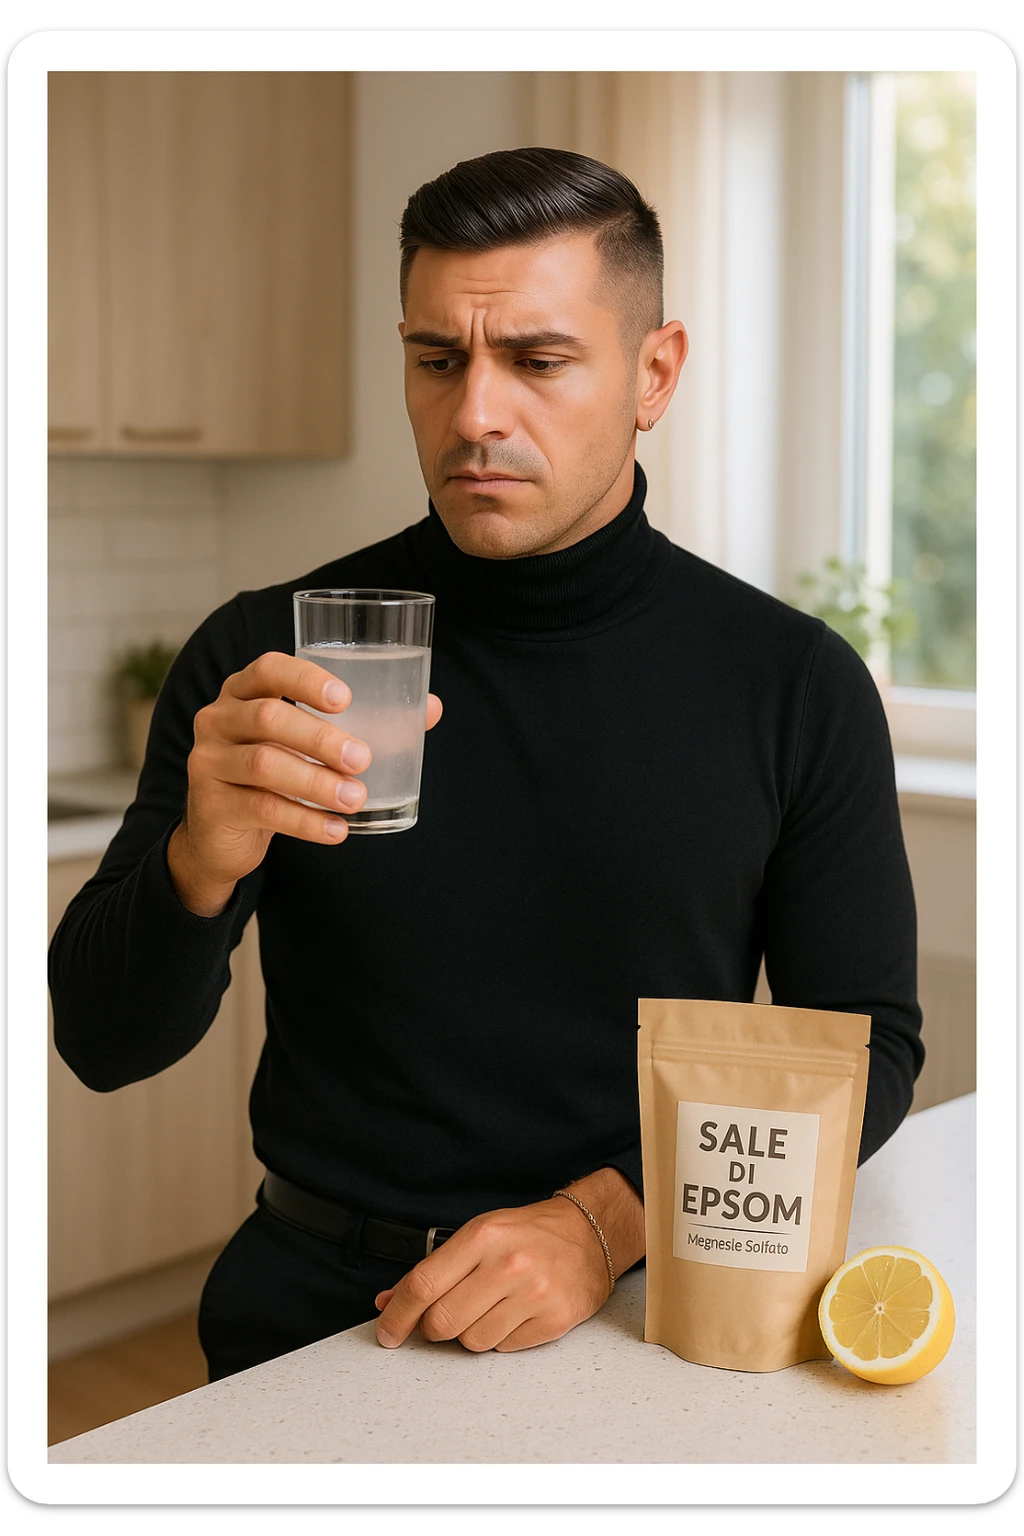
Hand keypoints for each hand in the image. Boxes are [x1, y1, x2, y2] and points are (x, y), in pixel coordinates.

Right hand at [168, 650, 441, 915]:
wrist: (221, 833)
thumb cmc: (276, 770)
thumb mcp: (307, 742)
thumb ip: (364, 722)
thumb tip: (430, 708)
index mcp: (244, 691)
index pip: (269, 669)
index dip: (306, 679)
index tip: (346, 699)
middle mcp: (218, 719)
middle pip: (269, 718)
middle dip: (321, 738)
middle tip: (363, 759)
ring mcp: (209, 761)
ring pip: (264, 765)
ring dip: (317, 783)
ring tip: (356, 798)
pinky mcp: (212, 805)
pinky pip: (262, 809)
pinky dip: (305, 821)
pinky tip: (337, 830)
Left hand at [374, 1170, 643, 1353]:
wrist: (589, 1234)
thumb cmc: (528, 1234)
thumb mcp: (478, 1235)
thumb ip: (434, 1269)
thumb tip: (388, 1302)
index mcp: (483, 1237)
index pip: (424, 1285)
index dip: (397, 1314)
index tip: (388, 1331)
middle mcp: (508, 1264)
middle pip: (443, 1322)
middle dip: (434, 1327)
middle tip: (443, 1317)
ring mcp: (534, 1294)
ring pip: (472, 1342)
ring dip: (470, 1333)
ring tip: (488, 1308)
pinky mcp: (554, 1320)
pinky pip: (504, 1349)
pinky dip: (500, 1338)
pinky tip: (513, 1314)